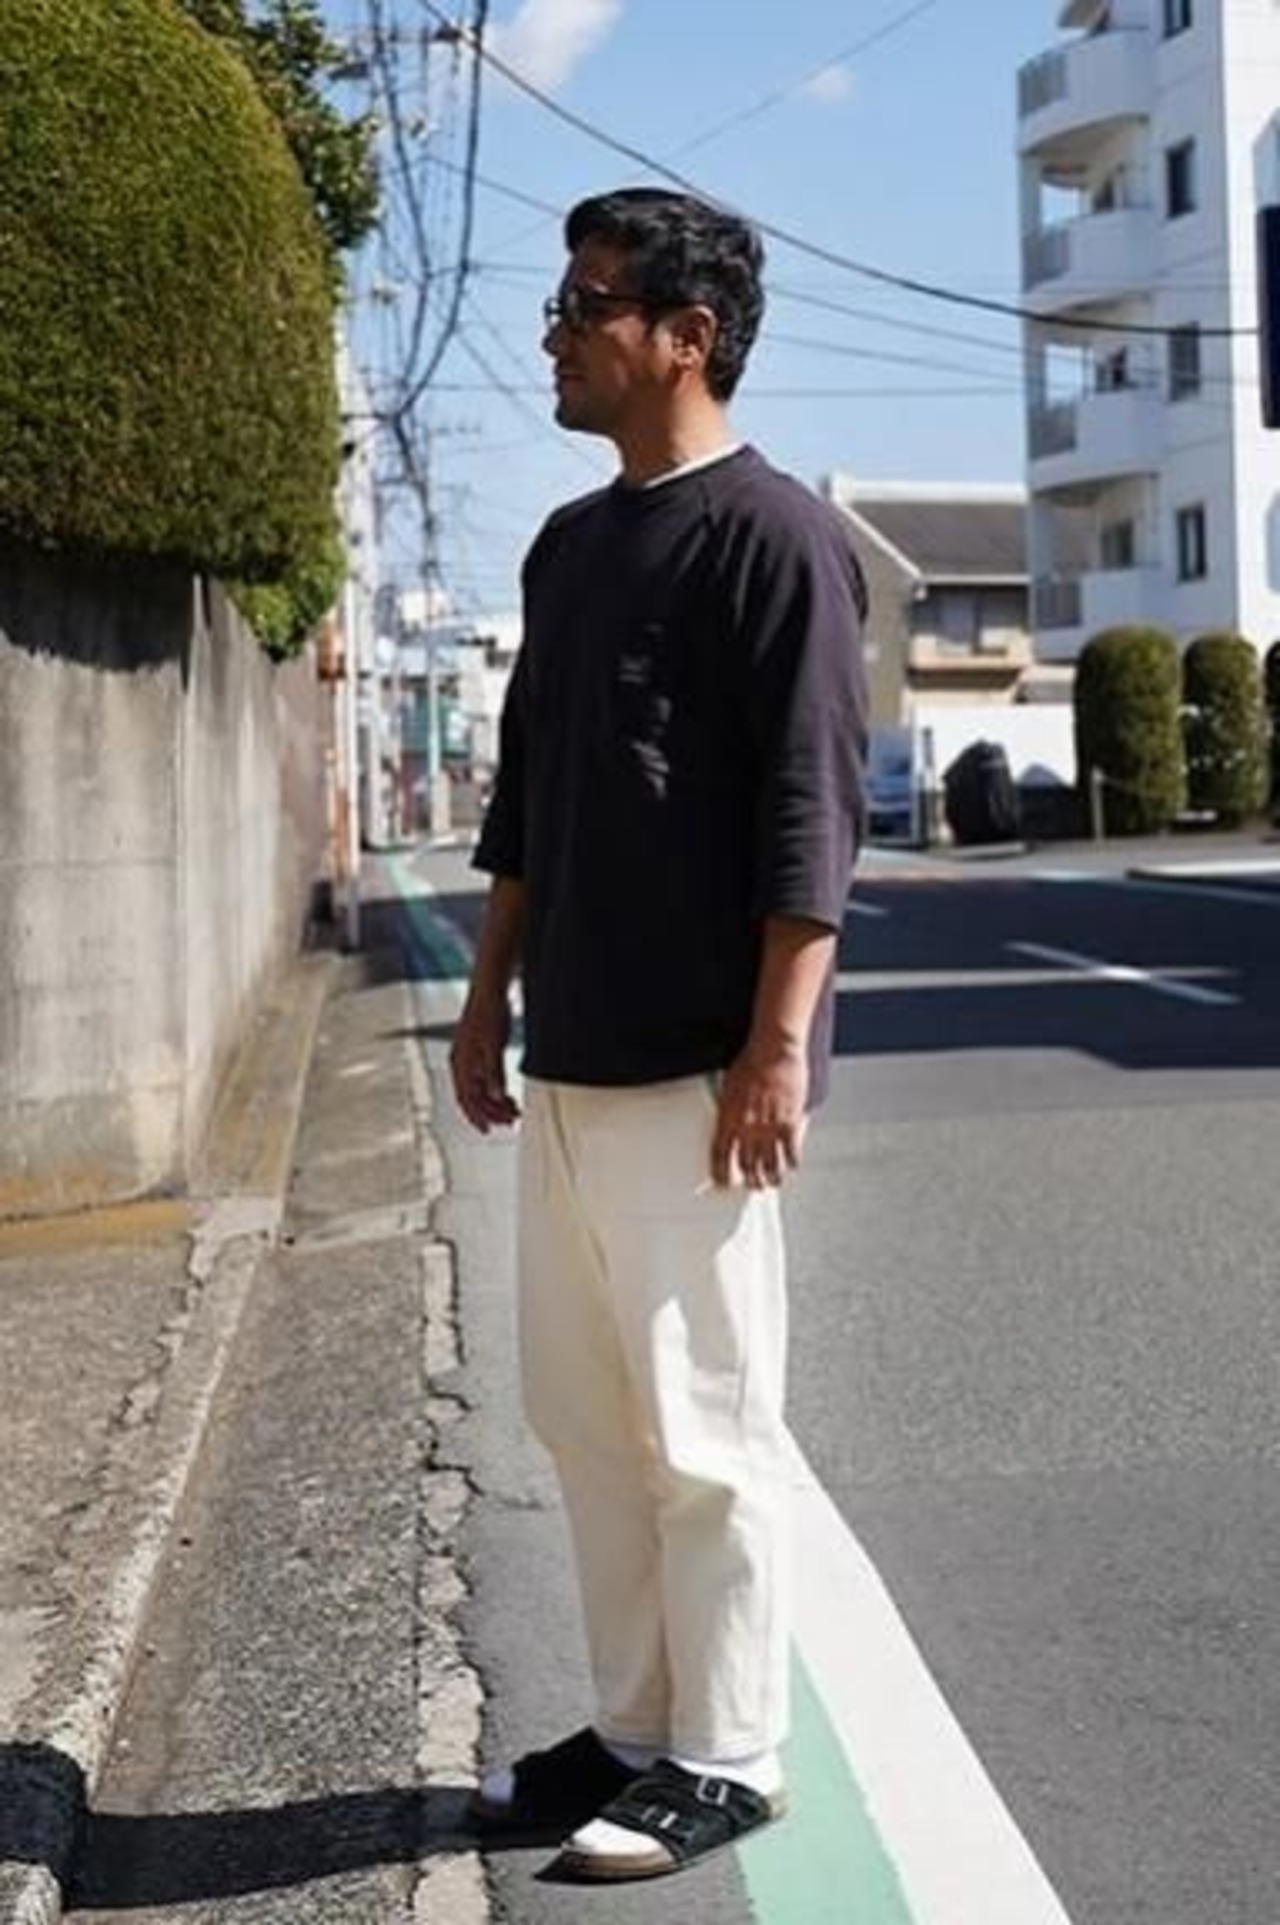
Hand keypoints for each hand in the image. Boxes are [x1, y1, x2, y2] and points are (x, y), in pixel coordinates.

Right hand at [449, 993, 520, 1132]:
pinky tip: (507, 1094)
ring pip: (480, 1089)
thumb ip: (495, 1072)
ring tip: (514, 1111)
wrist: (490, 989)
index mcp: (461, 1063)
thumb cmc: (489, 1014)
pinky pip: (484, 1078)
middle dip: (491, 1112)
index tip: (489, 1131)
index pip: (467, 1098)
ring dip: (495, 1102)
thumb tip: (496, 1096)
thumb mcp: (495, 1045)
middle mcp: (461, 1063)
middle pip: (474, 1097)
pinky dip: (495, 1089)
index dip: (477, 1116)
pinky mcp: (478, 1051)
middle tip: (511, 1122)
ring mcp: (469, 1057)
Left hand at [711, 1042, 808, 1189]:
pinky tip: (792, 1166)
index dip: (721, 1172)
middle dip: (750, 1179)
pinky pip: (790, 1151)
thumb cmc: (752, 1061)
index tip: (723, 1182)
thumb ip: (731, 1108)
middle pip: (747, 1164)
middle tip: (753, 1185)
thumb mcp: (730, 1086)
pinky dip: (792, 1162)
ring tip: (773, 1183)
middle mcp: (747, 1127)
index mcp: (728, 1118)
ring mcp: (769, 1127)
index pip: (720, 1154)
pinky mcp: (789, 1123)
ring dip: (771, 1177)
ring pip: (770, 1164)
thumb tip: (732, 1122)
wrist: (773, 1051)